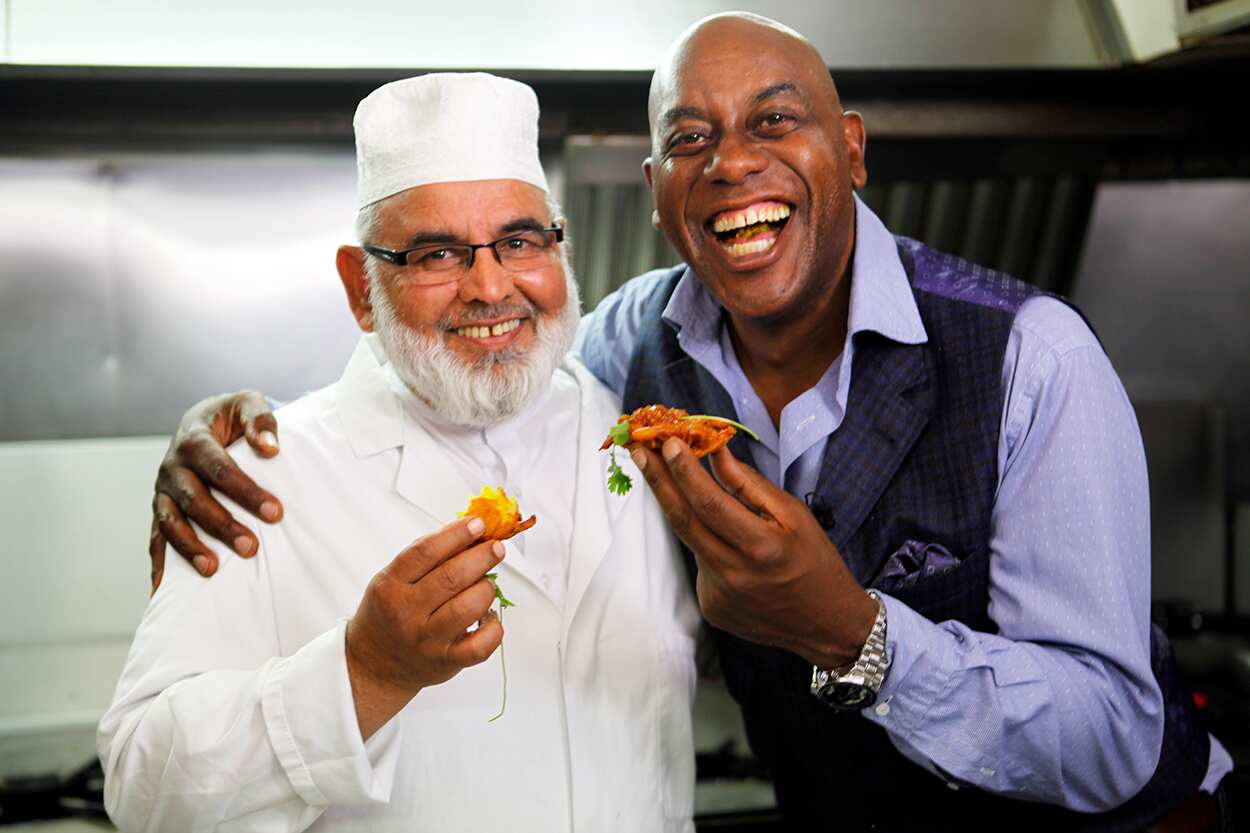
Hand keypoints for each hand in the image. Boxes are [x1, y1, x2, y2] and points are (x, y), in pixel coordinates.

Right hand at [150, 391, 282, 590]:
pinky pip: (156, 538)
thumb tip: (272, 448)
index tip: (275, 513)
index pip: (220, 469)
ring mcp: (162, 491)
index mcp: (194, 439)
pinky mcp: (160, 509)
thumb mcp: (246, 403)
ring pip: (170, 523)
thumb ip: (260, 419)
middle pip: (194, 500)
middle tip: (252, 547)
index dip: (246, 491)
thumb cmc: (231, 416)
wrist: (202, 420)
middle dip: (222, 525)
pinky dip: (159, 564)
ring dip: (190, 548)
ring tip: (212, 571)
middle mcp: (172, 467)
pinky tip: (164, 591)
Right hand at [345, 517, 504, 738]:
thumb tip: (470, 533)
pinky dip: (494, 628)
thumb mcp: (392, 580)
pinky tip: (489, 616)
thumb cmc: (389, 614)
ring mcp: (426, 640)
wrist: (374, 664)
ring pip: (467, 608)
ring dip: (486, 589)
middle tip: (496, 547)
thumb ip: (426, 558)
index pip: (425, 552)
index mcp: (391, 586)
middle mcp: (406, 613)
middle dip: (481, 557)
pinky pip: (479, 647)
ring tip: (488, 582)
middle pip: (451, 578)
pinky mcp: (445, 662)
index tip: (478, 524)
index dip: (456, 534)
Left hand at [631, 439, 876, 668]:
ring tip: (665, 475)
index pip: (711, 503)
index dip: (685, 472)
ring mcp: (718, 595)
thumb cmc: (815, 561)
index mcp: (762, 547)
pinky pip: (700, 564)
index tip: (667, 442)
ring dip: (676, 505)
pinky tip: (722, 540)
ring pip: (689, 540)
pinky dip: (704, 542)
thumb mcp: (794, 515)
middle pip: (683, 521)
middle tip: (638, 450)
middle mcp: (735, 574)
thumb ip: (750, 485)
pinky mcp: (711, 607)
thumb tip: (715, 452)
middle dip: (658, 481)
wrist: (826, 624)